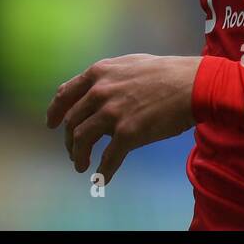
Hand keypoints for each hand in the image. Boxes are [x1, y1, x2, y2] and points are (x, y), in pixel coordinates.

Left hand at [45, 54, 201, 184]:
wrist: (192, 84)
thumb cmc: (166, 73)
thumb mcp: (130, 64)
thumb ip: (110, 77)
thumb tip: (97, 91)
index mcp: (98, 73)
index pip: (65, 94)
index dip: (55, 111)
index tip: (51, 124)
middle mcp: (100, 92)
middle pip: (71, 121)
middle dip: (68, 140)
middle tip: (73, 151)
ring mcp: (112, 113)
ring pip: (81, 140)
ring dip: (78, 156)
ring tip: (81, 166)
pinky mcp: (127, 134)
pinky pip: (107, 158)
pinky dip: (102, 172)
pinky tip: (101, 179)